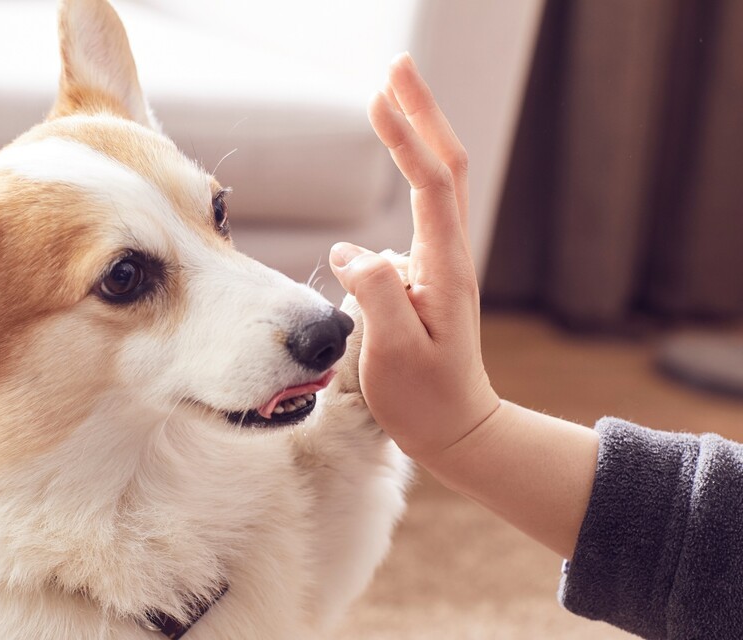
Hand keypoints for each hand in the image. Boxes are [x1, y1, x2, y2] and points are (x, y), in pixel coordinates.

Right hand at [329, 53, 499, 464]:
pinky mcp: (424, 273)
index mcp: (445, 267)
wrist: (456, 426)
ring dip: (416, 135)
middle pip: (444, 167)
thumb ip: (377, 296)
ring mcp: (439, 261)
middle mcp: (449, 255)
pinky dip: (408, 170)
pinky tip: (393, 158)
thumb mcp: (396, 352)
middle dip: (422, 113)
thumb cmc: (426, 397)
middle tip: (395, 67)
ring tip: (387, 96)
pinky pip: (418, 211)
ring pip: (435, 184)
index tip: (377, 96)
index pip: (429, 185)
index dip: (405, 138)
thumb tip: (353, 249)